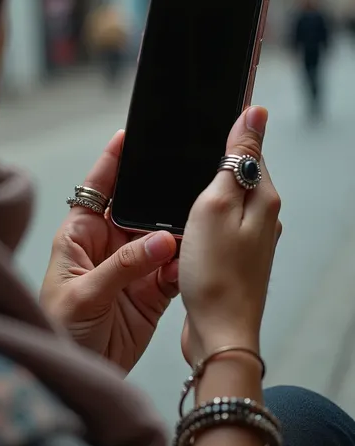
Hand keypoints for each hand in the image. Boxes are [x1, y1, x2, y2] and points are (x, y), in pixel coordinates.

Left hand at [40, 130, 178, 373]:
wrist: (75, 374)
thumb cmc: (57, 328)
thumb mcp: (84, 293)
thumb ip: (123, 265)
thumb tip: (160, 239)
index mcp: (81, 235)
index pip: (97, 190)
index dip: (112, 163)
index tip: (128, 137)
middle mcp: (108, 246)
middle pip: (138, 210)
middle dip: (158, 197)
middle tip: (183, 181)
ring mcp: (132, 268)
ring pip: (161, 238)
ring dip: (177, 232)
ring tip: (195, 222)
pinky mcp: (151, 291)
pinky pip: (173, 269)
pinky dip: (185, 264)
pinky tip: (194, 259)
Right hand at [180, 107, 281, 365]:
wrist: (218, 332)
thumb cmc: (214, 273)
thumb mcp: (216, 203)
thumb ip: (236, 159)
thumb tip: (256, 113)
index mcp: (263, 197)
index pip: (249, 148)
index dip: (225, 134)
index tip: (200, 128)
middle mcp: (264, 215)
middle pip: (238, 173)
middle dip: (211, 166)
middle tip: (181, 172)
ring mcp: (251, 237)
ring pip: (227, 199)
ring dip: (204, 194)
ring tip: (181, 200)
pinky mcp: (236, 255)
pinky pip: (219, 223)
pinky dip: (202, 218)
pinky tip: (186, 225)